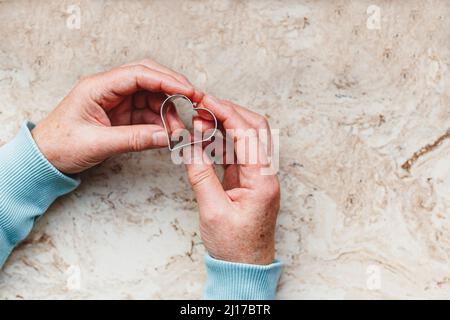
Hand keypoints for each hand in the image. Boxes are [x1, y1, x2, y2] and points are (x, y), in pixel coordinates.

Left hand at [32, 59, 202, 173]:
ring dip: (168, 111)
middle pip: (148, 78)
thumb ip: (133, 139)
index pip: (138, 74)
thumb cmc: (61, 146)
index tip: (188, 91)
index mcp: (98, 87)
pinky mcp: (121, 114)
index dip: (165, 80)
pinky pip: (147, 113)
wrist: (46, 159)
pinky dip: (160, 122)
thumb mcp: (98, 143)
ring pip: (151, 96)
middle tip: (193, 100)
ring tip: (178, 130)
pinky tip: (168, 134)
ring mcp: (117, 101)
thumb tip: (166, 136)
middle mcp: (110, 89)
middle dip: (172, 88)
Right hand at [184, 95, 279, 264]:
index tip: (205, 100)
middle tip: (202, 107)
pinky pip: (237, 152)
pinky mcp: (249, 181)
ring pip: (246, 138)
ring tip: (200, 122)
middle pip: (254, 128)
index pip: (247, 134)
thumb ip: (200, 174)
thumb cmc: (235, 247)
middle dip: (229, 112)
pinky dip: (222, 141)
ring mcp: (258, 176)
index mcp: (262, 180)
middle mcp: (265, 174)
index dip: (226, 112)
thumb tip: (190, 144)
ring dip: (225, 125)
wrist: (245, 268)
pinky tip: (206, 138)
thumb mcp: (212, 210)